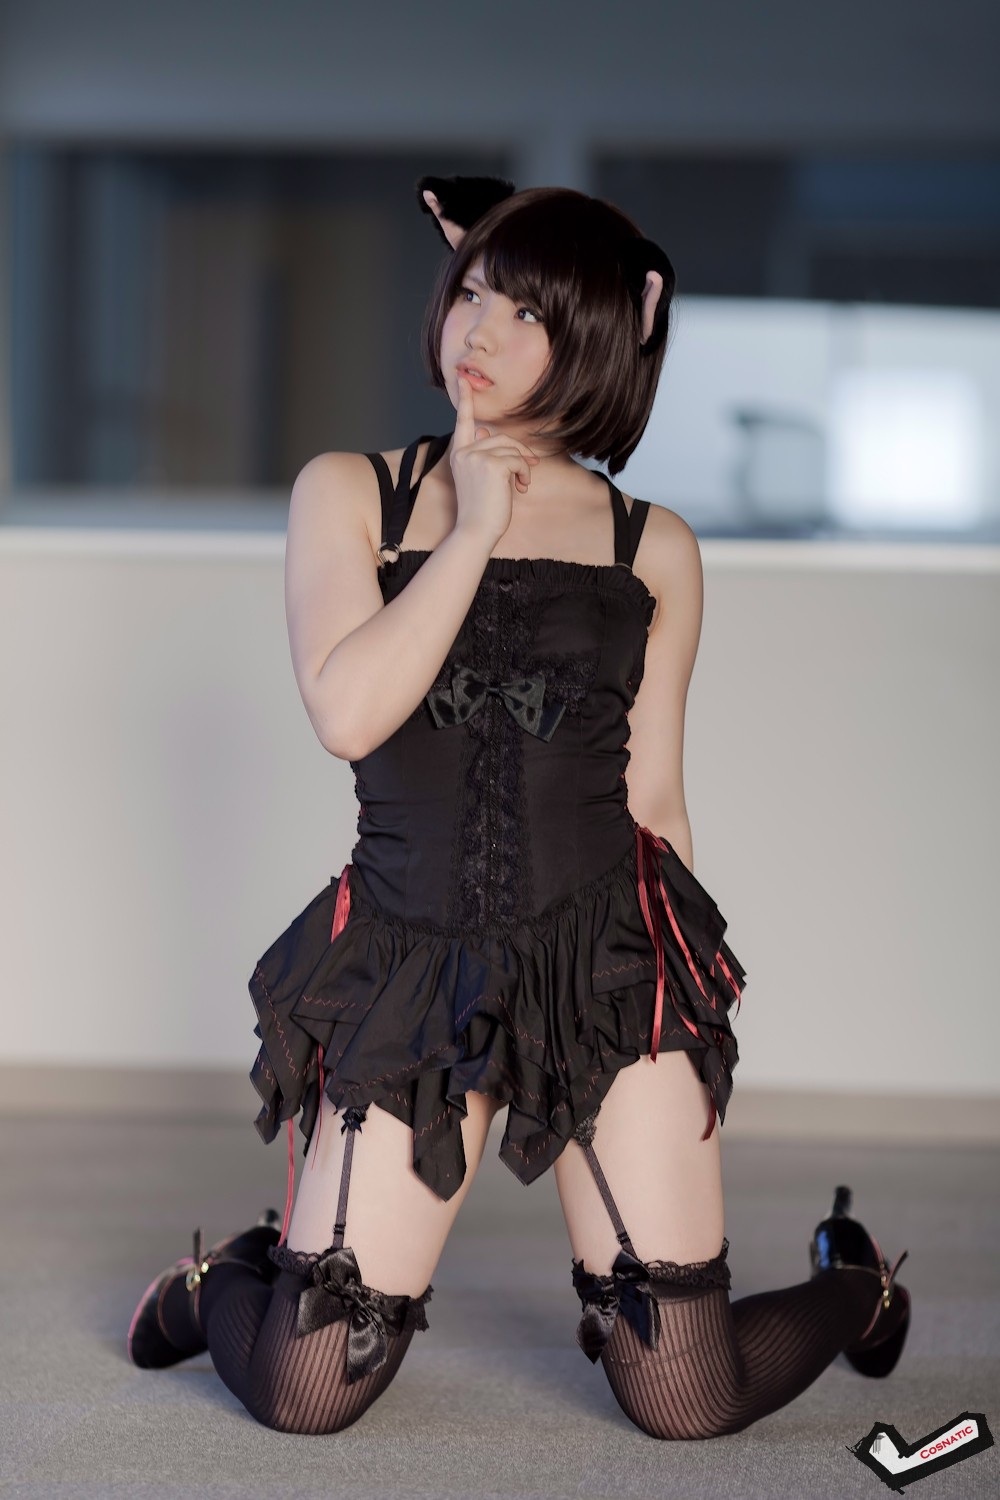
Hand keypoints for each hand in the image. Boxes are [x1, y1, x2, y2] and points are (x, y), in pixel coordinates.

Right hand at [450, 371, 540, 547]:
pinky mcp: (492, 465)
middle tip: (531, 467)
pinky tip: (521, 488)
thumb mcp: (479, 478)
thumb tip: (487, 432)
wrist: (476, 530)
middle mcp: (464, 452)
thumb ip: (483, 453)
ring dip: (523, 465)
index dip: (466, 399)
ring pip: (511, 448)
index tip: (464, 378)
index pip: (464, 422)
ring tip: (522, 483)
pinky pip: (517, 460)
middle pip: (500, 436)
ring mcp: (476, 457)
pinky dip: (524, 474)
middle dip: (519, 451)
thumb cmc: (481, 508)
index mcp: (459, 453)